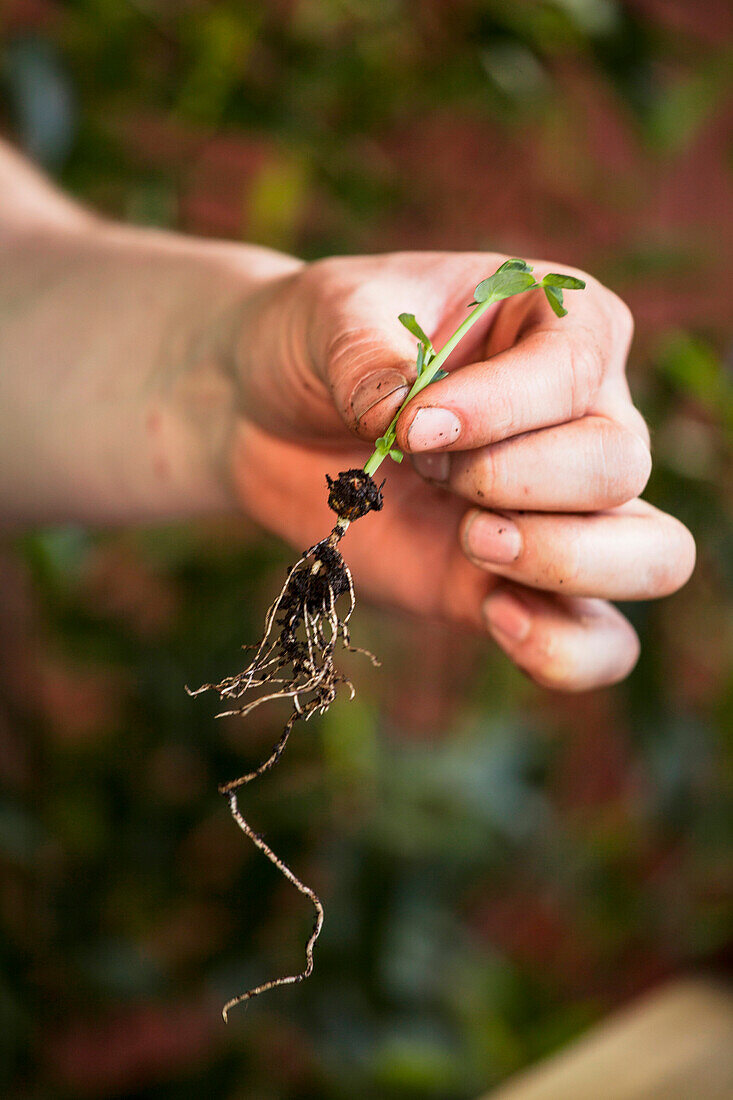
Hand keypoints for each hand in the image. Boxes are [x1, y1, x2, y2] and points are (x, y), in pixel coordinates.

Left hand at [231, 252, 694, 691]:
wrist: (270, 415)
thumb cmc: (318, 344)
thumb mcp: (328, 319)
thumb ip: (369, 361)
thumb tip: (404, 416)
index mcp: (559, 322)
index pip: (575, 371)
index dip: (500, 410)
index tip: (412, 427)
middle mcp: (585, 415)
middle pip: (620, 465)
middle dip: (517, 481)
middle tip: (429, 473)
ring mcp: (564, 508)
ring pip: (654, 554)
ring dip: (562, 560)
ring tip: (472, 542)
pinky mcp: (525, 584)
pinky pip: (601, 643)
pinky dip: (567, 650)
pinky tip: (496, 619)